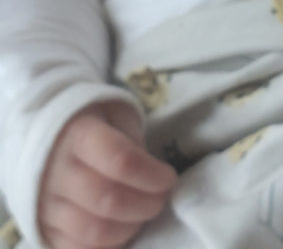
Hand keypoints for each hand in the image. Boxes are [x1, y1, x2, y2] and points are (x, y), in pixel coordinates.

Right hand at [38, 101, 176, 248]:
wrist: (49, 138)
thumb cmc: (93, 123)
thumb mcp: (117, 115)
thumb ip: (133, 140)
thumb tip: (152, 173)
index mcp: (79, 134)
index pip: (120, 161)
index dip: (152, 175)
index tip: (170, 178)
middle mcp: (57, 171)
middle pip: (108, 200)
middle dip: (146, 204)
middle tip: (162, 198)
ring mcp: (47, 204)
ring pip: (93, 231)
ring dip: (129, 228)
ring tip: (143, 214)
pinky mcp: (44, 228)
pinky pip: (76, 248)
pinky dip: (107, 245)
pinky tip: (122, 229)